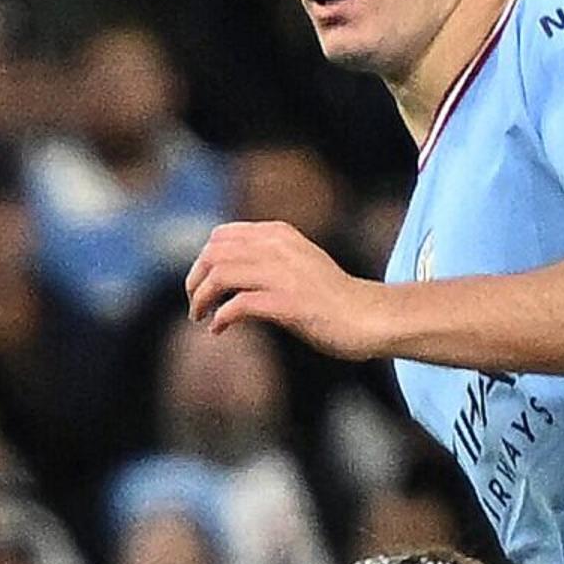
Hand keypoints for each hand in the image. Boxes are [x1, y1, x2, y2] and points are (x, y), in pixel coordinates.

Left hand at [188, 221, 390, 356]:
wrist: (369, 317)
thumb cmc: (333, 298)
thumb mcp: (298, 263)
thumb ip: (268, 258)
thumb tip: (227, 271)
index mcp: (279, 234)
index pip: (221, 235)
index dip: (203, 260)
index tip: (201, 283)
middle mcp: (278, 247)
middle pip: (214, 253)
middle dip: (196, 279)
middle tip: (195, 303)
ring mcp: (283, 275)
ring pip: (220, 275)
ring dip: (202, 298)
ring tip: (200, 317)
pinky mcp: (287, 304)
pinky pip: (238, 305)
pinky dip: (221, 318)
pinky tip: (219, 329)